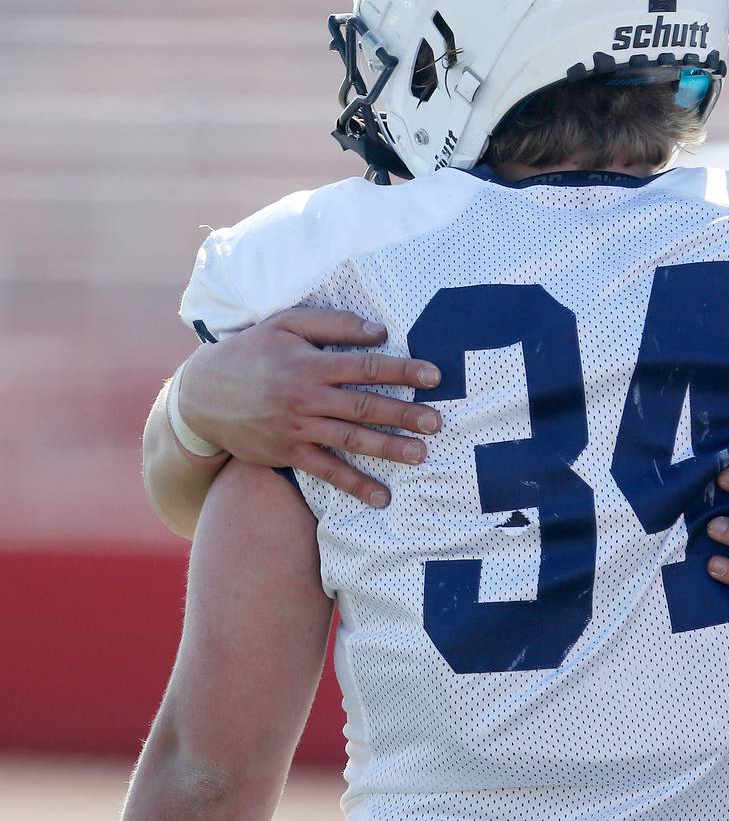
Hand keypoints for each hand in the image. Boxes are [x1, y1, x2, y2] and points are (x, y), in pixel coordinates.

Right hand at [179, 308, 441, 506]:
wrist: (199, 394)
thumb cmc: (251, 352)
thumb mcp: (285, 324)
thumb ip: (333, 323)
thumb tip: (380, 330)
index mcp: (309, 363)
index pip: (365, 366)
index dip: (402, 370)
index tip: (435, 376)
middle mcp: (305, 397)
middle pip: (363, 406)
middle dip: (404, 414)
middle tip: (438, 422)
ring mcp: (296, 428)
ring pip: (350, 440)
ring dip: (388, 449)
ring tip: (421, 455)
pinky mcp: (287, 453)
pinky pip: (326, 471)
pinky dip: (354, 485)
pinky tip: (382, 496)